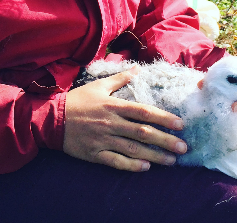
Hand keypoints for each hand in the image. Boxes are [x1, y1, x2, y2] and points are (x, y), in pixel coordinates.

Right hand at [64, 67, 186, 171]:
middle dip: (165, 141)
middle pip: (143, 133)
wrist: (52, 118)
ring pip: (133, 149)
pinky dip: (131, 165)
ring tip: (172, 161)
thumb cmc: (78, 100)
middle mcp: (111, 123)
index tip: (180, 124)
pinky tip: (145, 168)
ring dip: (154, 156)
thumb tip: (137, 69)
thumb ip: (120, 78)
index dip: (164, 118)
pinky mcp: (95, 153)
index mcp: (114, 106)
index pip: (144, 112)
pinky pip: (116, 161)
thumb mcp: (98, 85)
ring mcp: (103, 140)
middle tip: (184, 148)